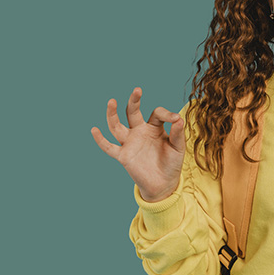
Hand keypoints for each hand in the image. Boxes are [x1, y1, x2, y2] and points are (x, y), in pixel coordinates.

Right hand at [91, 87, 186, 201]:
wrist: (164, 184)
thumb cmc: (171, 163)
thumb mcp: (178, 148)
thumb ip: (178, 134)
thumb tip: (179, 119)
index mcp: (154, 127)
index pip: (156, 113)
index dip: (166, 114)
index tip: (175, 119)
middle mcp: (139, 131)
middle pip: (132, 112)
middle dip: (134, 101)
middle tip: (137, 90)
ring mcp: (130, 142)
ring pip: (117, 126)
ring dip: (113, 114)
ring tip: (112, 101)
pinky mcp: (123, 155)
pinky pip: (109, 147)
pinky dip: (101, 140)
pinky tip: (94, 130)